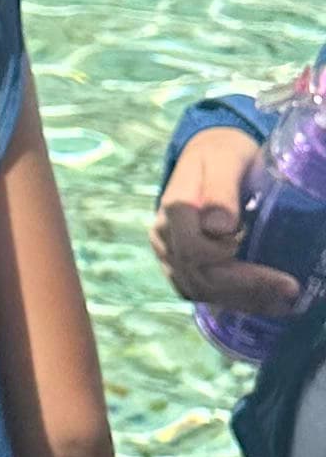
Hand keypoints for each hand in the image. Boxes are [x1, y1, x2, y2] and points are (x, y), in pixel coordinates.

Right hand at [151, 130, 296, 329]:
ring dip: (240, 300)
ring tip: (282, 302)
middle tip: (291, 290)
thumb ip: (220, 191)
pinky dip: (230, 300)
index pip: (194, 251)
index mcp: (174, 208)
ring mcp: (168, 252)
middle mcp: (164, 234)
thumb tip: (219, 226)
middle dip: (246, 288)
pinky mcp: (177, 263)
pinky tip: (261, 300)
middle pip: (198, 276)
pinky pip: (198, 290)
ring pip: (198, 289)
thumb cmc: (223, 154)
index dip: (227, 257)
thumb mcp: (226, 161)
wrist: (209, 155)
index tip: (254, 245)